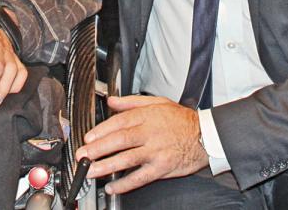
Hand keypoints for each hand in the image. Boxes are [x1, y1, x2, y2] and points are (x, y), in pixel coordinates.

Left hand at [75, 95, 207, 194]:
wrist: (205, 135)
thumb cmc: (181, 119)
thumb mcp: (157, 102)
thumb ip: (131, 102)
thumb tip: (111, 101)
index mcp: (146, 116)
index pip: (118, 123)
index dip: (101, 131)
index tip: (87, 137)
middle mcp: (149, 133)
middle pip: (119, 141)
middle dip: (97, 149)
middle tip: (82, 155)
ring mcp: (156, 152)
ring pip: (127, 159)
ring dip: (106, 166)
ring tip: (91, 171)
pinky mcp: (162, 168)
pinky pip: (141, 177)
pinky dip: (126, 183)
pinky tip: (113, 186)